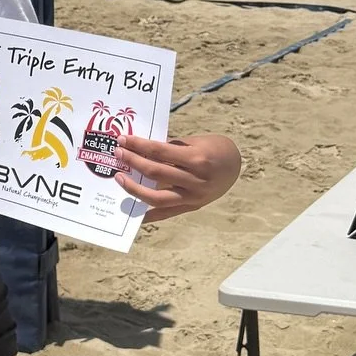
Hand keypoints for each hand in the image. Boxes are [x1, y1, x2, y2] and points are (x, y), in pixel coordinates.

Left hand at [114, 133, 240, 220]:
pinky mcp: (192, 207)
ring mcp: (193, 197)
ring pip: (157, 198)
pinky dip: (149, 215)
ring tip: (120, 178)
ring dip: (134, 189)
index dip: (138, 145)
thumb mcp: (194, 142)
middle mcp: (195, 180)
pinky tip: (134, 213)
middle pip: (156, 173)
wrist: (237, 166)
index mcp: (196, 159)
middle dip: (133, 162)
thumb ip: (170, 149)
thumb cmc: (214, 149)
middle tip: (118, 154)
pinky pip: (167, 213)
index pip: (159, 152)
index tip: (123, 140)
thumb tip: (141, 150)